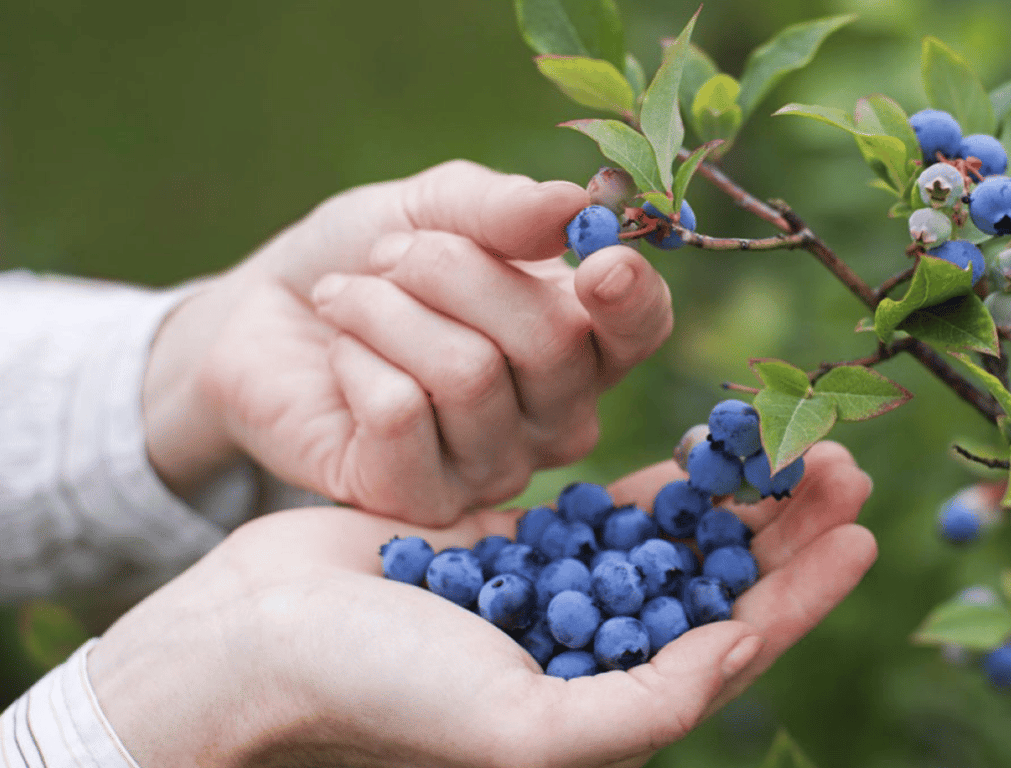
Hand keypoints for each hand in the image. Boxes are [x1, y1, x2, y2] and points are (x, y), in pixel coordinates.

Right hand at [88, 442, 875, 767]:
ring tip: (794, 443)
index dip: (804, 597)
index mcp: (608, 708)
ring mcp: (562, 594)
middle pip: (719, 586)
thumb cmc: (383, 696)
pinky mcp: (523, 543)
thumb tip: (739, 654)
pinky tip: (706, 444)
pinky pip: (612, 506)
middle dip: (787, 532)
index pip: (734, 650)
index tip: (863, 536)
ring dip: (738, 495)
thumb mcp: (524, 729)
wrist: (264, 637)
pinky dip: (662, 479)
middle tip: (845, 467)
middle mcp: (596, 654)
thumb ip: (642, 707)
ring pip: (677, 539)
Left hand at [143, 160, 671, 523]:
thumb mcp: (434, 209)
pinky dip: (355, 359)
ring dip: (386, 309)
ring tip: (348, 299)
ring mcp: (496, 468)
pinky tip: (340, 361)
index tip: (597, 261)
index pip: (642, 330)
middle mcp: (556, 416)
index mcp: (582, 341)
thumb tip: (574, 205)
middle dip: (452, 269)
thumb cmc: (368, 262)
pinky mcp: (422, 500)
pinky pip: (400, 412)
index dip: (631, 298)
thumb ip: (504, 209)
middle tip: (390, 257)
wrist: (264, 319)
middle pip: (549, 339)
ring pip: (467, 373)